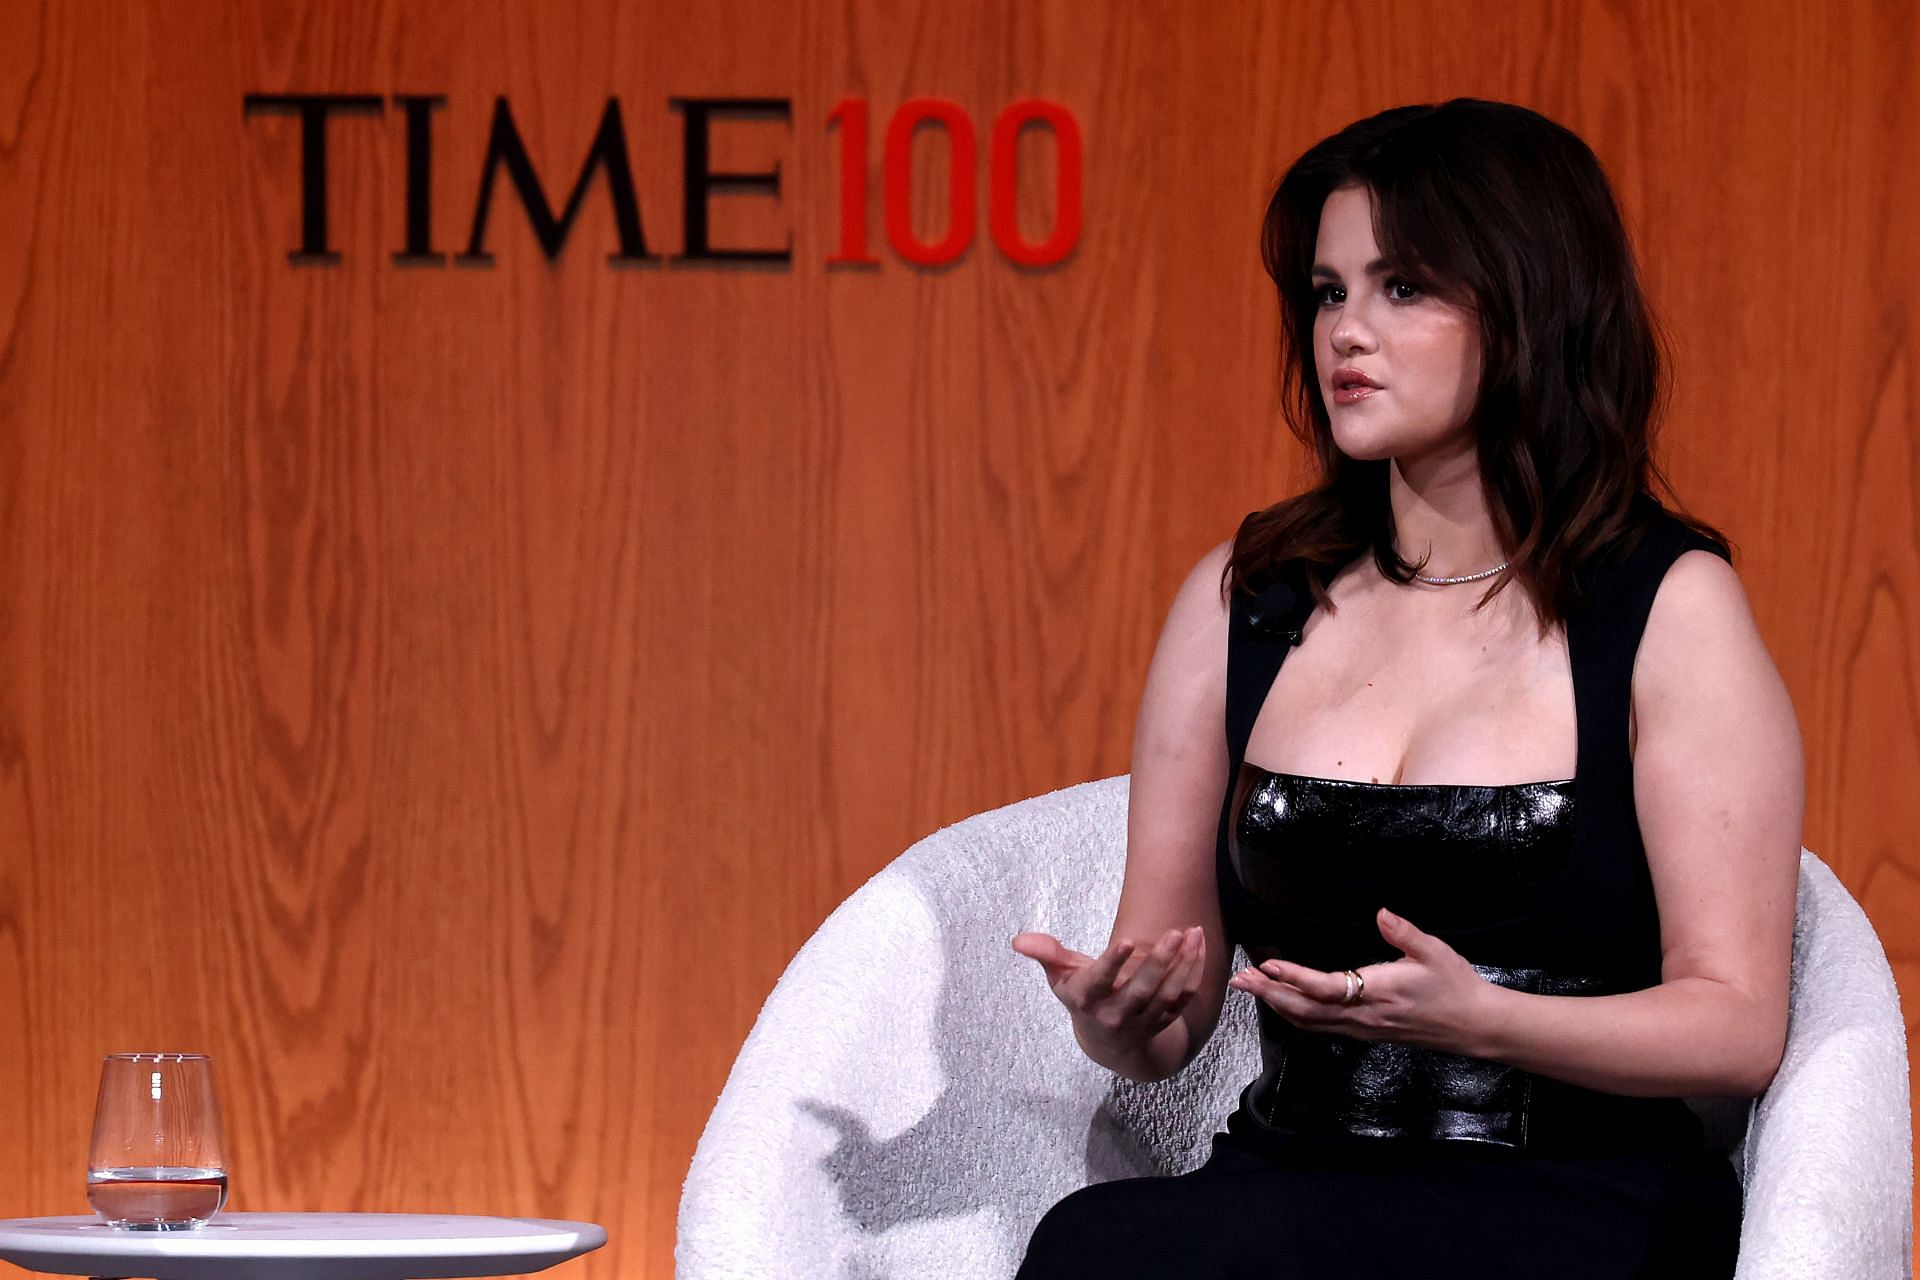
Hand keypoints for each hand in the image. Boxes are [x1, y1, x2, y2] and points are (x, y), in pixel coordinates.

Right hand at [1010, 925, 1204, 1049]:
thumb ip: (1046, 954)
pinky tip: (1199, 948)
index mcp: (1086, 1000)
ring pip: (1167, 995)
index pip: (1100, 982)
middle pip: (1140, 990)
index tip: (1127, 941)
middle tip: (1174, 932)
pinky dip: (1193, 975)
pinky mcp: (1163, 1022)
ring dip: (1183, 965)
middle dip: (1159, 961)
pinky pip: (1182, 1000)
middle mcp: (1114, 1016)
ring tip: (1193, 934)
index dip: (1112, 963)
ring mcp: (1141, 1022)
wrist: (1107, 1043)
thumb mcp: (1060, 978)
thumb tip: (1018, 940)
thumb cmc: (1082, 997)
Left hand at [1226, 907, 1494, 1055]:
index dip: (1294, 978)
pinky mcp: (1366, 1032)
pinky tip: (1282, 1004)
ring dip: (1276, 1005)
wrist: (1475, 1027)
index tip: (1268, 965)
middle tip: (1238, 980)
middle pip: (1305, 1010)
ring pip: (1309, 1022)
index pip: (1326, 988)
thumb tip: (1382, 913)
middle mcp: (1364, 1016)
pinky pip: (1322, 1027)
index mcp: (1378, 993)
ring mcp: (1363, 1028)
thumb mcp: (1436, 953)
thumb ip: (1405, 933)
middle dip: (1269, 995)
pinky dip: (1295, 1015)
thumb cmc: (1456, 987)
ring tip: (1250, 988)